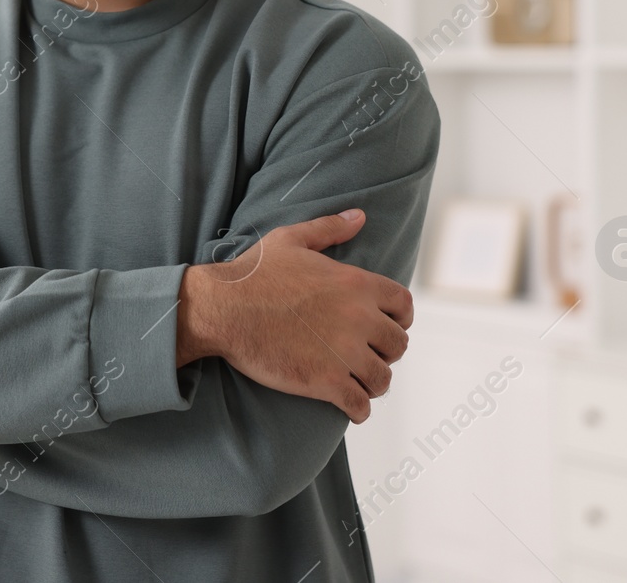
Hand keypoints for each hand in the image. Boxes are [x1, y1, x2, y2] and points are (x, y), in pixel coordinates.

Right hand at [175, 210, 412, 422]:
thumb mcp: (291, 239)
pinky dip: (359, 409)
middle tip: (367, 355)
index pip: (404, 305)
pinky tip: (349, 406)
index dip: (401, 318)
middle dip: (386, 352)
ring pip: (382, 379)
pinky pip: (360, 405)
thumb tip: (359, 216)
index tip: (388, 326)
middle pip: (398, 344)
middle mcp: (359, 318)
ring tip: (359, 383)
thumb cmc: (253, 273)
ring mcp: (344, 353)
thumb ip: (330, 228)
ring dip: (373, 383)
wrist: (222, 308)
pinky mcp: (325, 381)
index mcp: (356, 284)